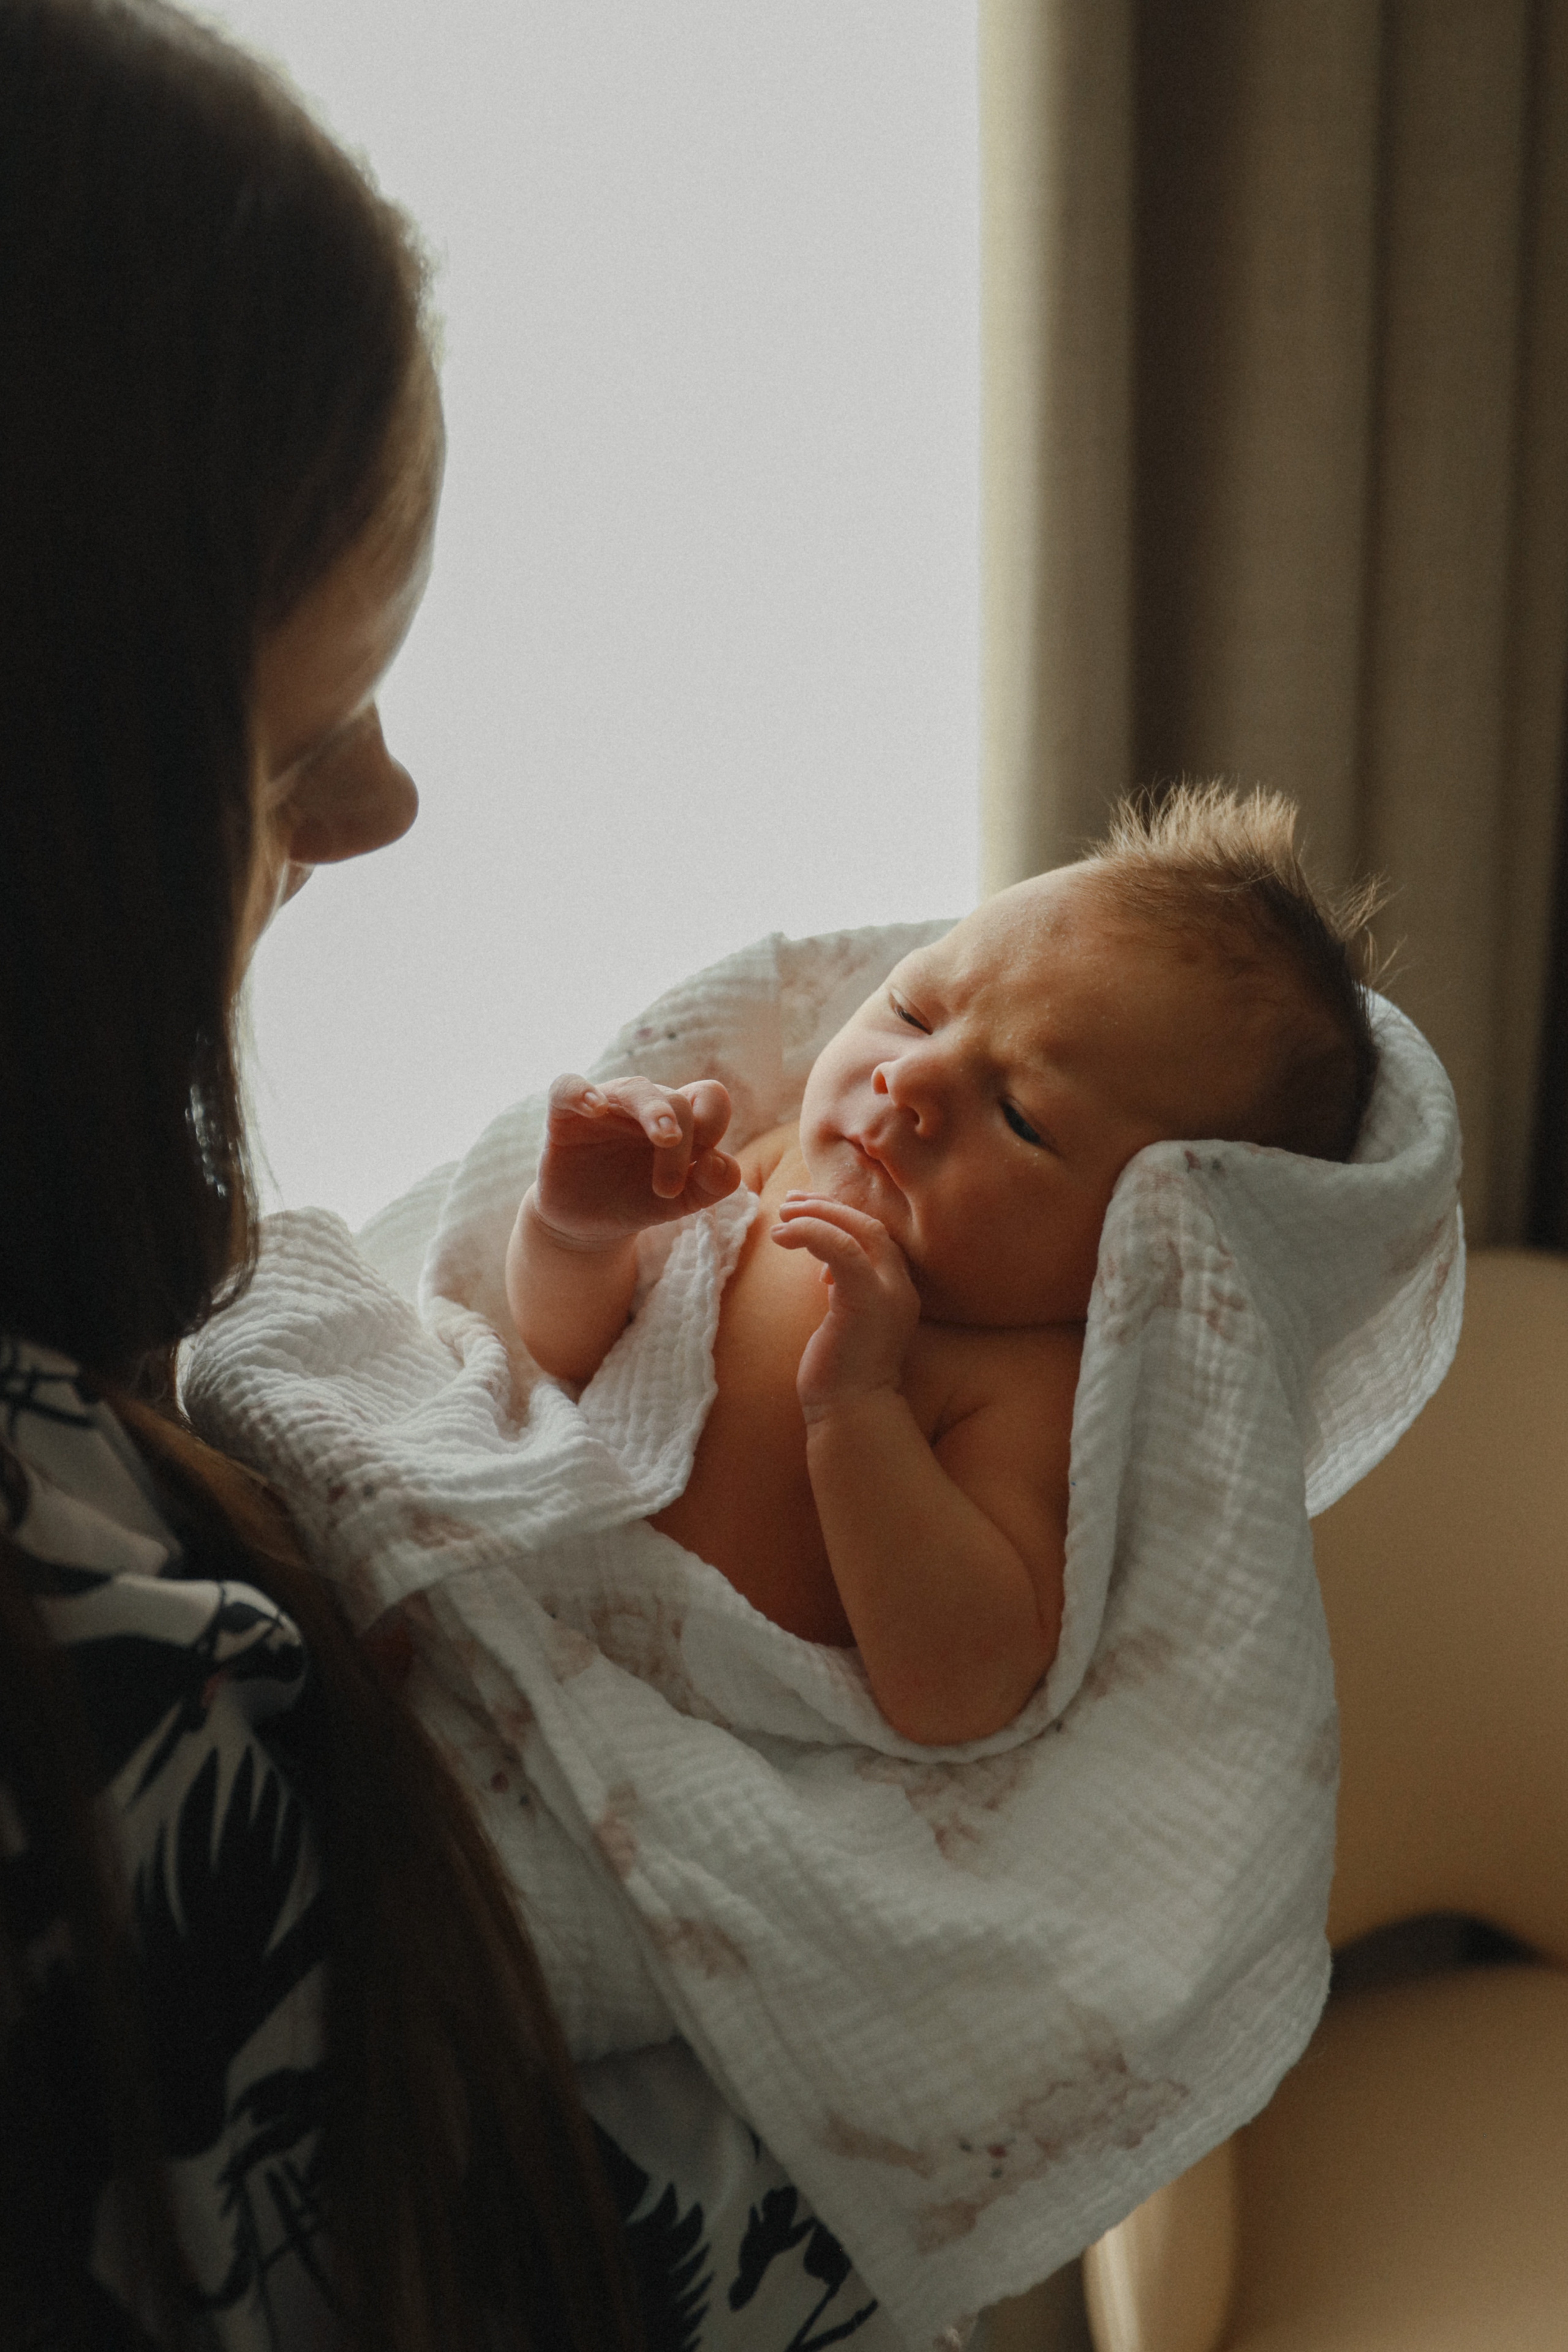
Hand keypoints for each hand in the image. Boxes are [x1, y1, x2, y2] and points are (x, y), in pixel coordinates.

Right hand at [531, 1073, 739, 1247]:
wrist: (588, 1224)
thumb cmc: (639, 1201)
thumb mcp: (682, 1202)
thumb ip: (713, 1185)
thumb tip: (720, 1162)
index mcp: (679, 1119)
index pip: (708, 1096)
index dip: (714, 1121)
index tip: (705, 1163)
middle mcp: (644, 1105)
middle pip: (676, 1100)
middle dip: (681, 1147)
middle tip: (669, 1189)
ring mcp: (606, 1105)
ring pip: (635, 1088)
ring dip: (655, 1112)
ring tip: (666, 1139)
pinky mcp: (565, 1114)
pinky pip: (569, 1086)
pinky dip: (582, 1092)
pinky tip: (596, 1108)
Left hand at [772, 1193, 920, 1419]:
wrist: (850, 1413)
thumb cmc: (840, 1376)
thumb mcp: (845, 1323)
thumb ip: (844, 1294)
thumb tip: (824, 1272)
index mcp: (897, 1292)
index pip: (875, 1237)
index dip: (842, 1216)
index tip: (808, 1208)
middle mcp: (900, 1288)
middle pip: (870, 1226)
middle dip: (828, 1208)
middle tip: (792, 1202)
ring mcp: (888, 1294)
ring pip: (858, 1231)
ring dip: (818, 1214)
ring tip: (784, 1213)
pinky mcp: (865, 1300)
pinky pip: (840, 1249)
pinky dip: (811, 1233)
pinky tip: (782, 1235)